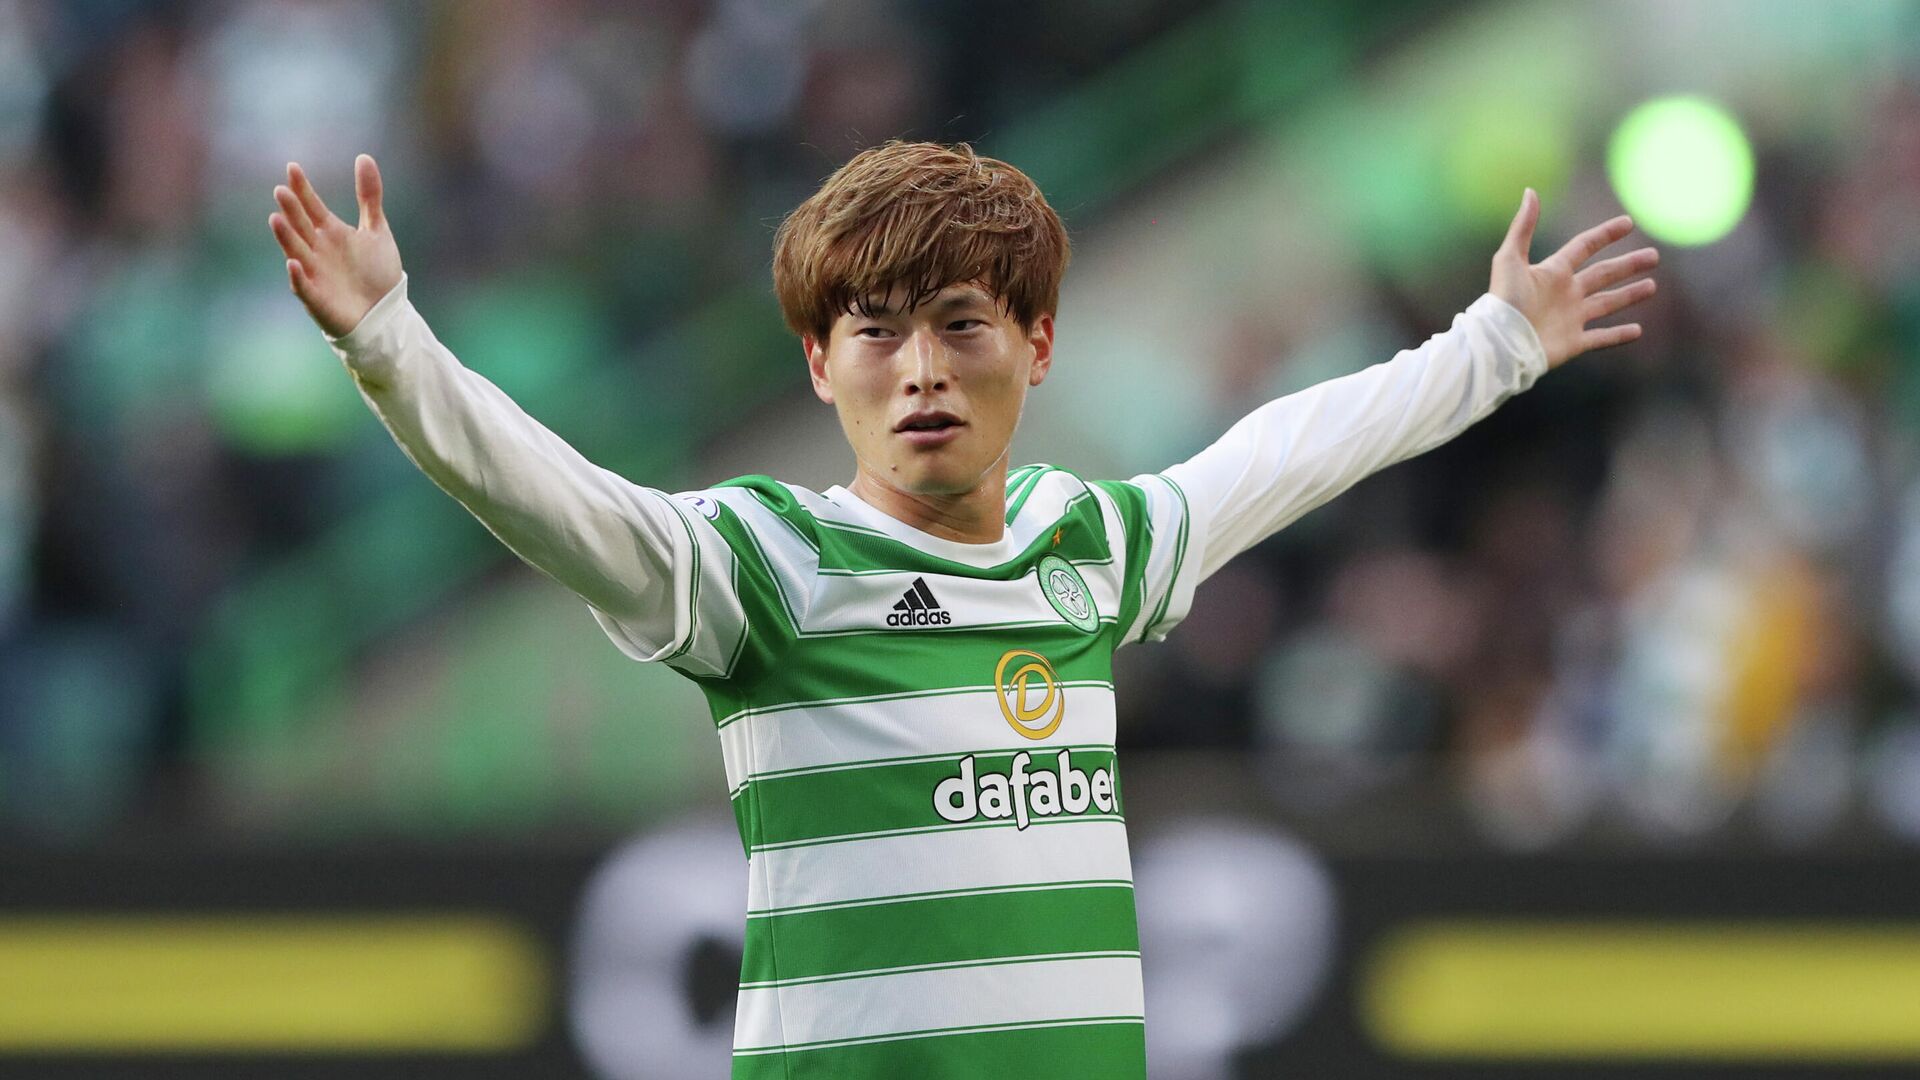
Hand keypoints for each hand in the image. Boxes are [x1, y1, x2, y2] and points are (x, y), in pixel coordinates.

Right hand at [268, 154, 402, 337]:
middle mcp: (317, 250)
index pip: (312, 206)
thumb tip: (364, 156)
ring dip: (286, 237)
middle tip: (281, 190)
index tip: (292, 168)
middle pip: (301, 226)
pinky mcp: (317, 298)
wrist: (385, 313)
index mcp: (330, 232)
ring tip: (276, 219)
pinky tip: (293, 263)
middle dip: (292, 210)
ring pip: (296, 251)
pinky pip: (304, 286)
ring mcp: (315, 273)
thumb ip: (369, 196)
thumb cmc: (378, 273)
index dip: (302, 189)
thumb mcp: (377, 230)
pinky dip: (297, 276)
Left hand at [1490, 188, 1657, 370]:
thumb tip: (1530, 191)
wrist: (1500, 343)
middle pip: (1603, 274)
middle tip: (1653, 256)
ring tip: (1651, 286)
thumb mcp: (1510, 259)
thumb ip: (1522, 226)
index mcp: (1553, 272)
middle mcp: (1564, 294)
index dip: (1605, 234)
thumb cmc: (1502, 301)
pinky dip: (1619, 335)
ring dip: (1629, 295)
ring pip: (1607, 304)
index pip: (1584, 247)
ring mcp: (1570, 319)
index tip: (1628, 222)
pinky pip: (1601, 338)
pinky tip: (1637, 331)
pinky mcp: (1572, 343)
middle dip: (1628, 265)